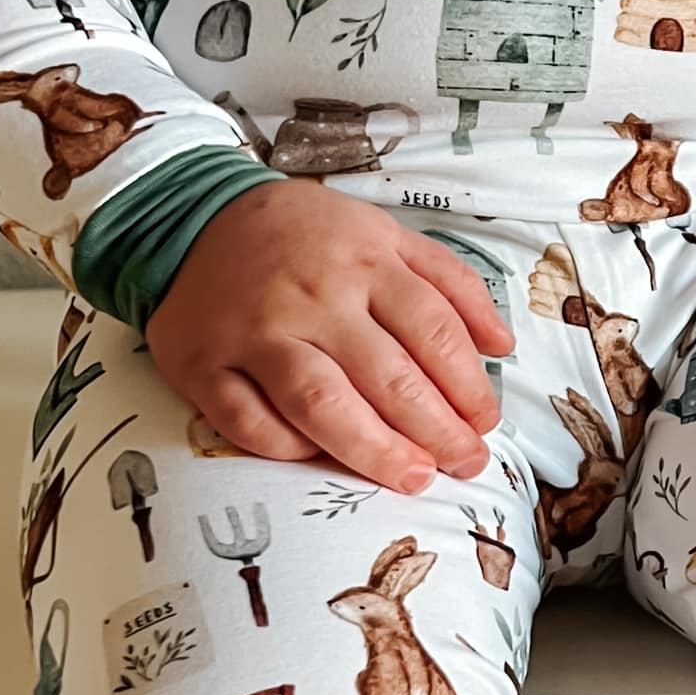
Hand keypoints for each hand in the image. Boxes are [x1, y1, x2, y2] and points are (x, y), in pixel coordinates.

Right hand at [142, 179, 514, 493]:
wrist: (194, 216)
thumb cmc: (305, 236)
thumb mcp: (384, 233)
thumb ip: (450, 282)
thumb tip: (501, 345)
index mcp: (364, 259)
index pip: (433, 331)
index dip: (468, 386)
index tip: (486, 424)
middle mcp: (312, 297)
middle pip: (386, 375)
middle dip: (437, 428)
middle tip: (466, 463)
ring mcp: (254, 332)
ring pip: (320, 402)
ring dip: (373, 448)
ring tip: (415, 478)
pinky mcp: (203, 364)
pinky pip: (247, 420)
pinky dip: (286, 446)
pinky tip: (321, 458)